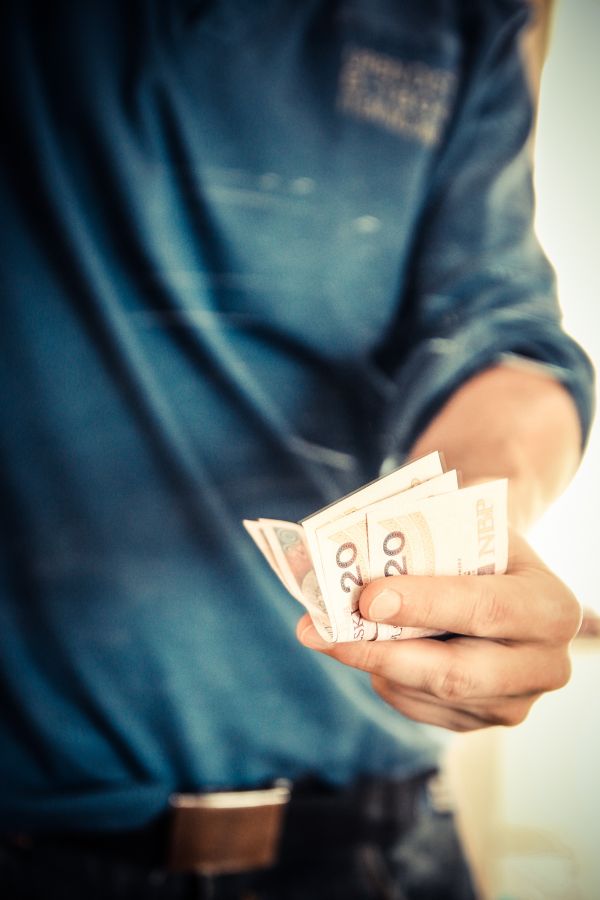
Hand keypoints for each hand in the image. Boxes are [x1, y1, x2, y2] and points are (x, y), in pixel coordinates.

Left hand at [296, 531, 581, 730]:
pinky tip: (365, 648)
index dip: (425, 605)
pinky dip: (383, 677)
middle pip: (454, 672)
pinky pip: (418, 708)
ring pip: (427, 694)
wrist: (501, 575)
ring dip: (369, 663)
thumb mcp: (464, 528)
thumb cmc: (476, 543)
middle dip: (381, 650)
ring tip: (323, 633)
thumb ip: (416, 541)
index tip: (367, 598)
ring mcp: (514, 704)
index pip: (485, 610)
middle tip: (318, 631)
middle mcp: (544, 664)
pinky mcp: (480, 722)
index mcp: (549, 606)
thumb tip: (335, 560)